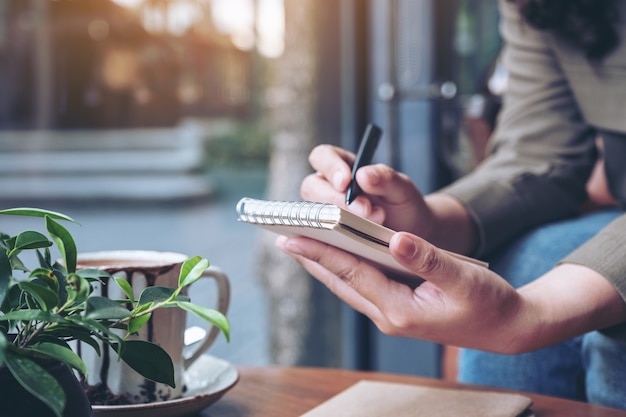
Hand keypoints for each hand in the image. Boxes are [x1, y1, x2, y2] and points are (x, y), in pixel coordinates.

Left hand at [276, 230, 625, 352]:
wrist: (506, 327)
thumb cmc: (489, 302)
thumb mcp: (462, 278)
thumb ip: (428, 259)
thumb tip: (396, 238)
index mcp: (399, 309)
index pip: (351, 273)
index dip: (320, 252)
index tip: (291, 237)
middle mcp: (388, 315)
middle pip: (340, 281)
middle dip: (311, 258)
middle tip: (283, 236)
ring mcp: (391, 314)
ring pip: (348, 285)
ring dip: (324, 264)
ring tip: (301, 243)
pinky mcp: (397, 310)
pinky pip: (361, 286)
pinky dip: (344, 269)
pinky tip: (336, 255)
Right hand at [302, 145, 477, 253]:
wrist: (411, 233)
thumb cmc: (403, 205)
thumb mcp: (402, 189)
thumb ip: (386, 179)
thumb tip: (363, 175)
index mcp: (342, 166)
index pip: (322, 157)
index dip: (330, 167)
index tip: (346, 182)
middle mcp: (327, 188)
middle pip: (312, 187)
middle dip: (338, 201)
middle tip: (367, 212)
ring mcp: (324, 214)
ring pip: (313, 214)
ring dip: (338, 222)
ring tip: (370, 227)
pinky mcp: (326, 238)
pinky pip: (319, 239)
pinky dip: (334, 241)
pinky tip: (355, 245)